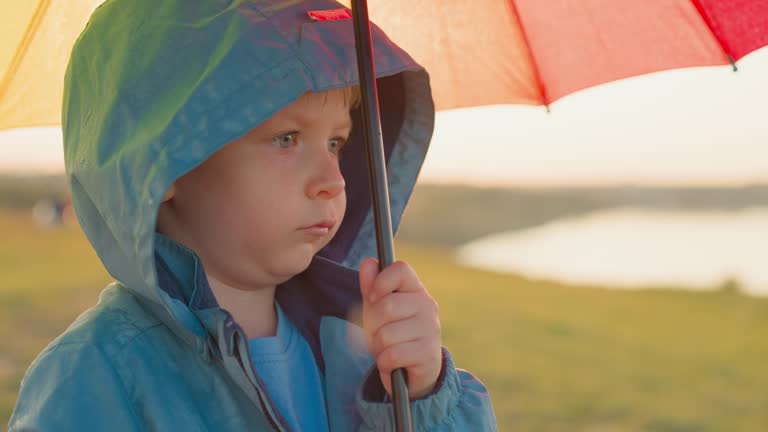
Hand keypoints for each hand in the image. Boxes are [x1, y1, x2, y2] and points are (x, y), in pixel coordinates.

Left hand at [358, 258, 441, 398]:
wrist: (414, 374)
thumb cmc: (394, 336)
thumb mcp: (378, 310)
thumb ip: (372, 286)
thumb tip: (368, 262)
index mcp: (415, 290)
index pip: (400, 269)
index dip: (380, 281)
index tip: (372, 297)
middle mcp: (427, 305)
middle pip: (386, 306)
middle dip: (372, 325)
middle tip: (378, 334)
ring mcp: (430, 329)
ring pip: (386, 334)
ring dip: (379, 347)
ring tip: (388, 349)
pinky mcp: (428, 354)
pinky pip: (392, 355)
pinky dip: (385, 363)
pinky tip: (394, 363)